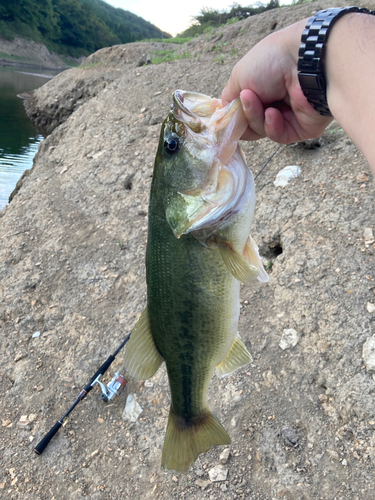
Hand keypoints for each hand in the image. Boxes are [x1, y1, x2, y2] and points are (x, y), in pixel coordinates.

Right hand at [221, 20, 331, 142]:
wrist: (306, 63)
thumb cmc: (272, 61)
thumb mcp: (240, 76)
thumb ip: (229, 99)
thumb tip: (225, 117)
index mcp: (262, 85)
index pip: (243, 108)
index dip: (235, 113)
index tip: (228, 114)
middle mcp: (275, 99)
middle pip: (249, 123)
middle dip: (246, 115)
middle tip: (248, 101)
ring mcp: (289, 115)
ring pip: (262, 130)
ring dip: (257, 119)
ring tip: (264, 105)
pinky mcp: (302, 129)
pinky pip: (279, 136)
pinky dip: (272, 127)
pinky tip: (274, 114)